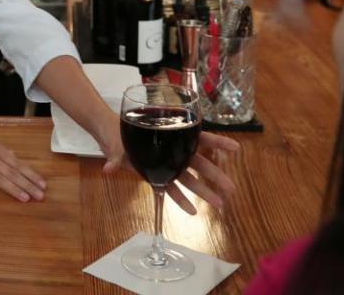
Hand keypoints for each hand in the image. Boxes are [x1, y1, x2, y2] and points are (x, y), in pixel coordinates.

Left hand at [103, 131, 239, 213]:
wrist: (110, 136)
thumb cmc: (118, 132)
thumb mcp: (117, 143)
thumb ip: (115, 158)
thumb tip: (107, 170)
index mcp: (170, 135)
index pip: (199, 136)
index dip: (217, 143)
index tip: (236, 148)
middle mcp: (172, 150)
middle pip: (199, 163)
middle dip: (215, 176)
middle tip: (231, 189)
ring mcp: (167, 163)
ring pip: (190, 178)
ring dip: (204, 191)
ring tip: (220, 204)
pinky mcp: (157, 174)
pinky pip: (171, 188)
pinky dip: (180, 199)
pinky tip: (192, 211)